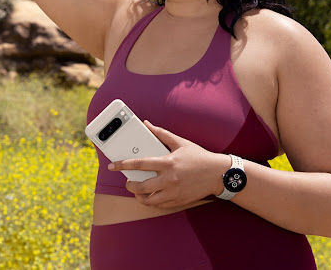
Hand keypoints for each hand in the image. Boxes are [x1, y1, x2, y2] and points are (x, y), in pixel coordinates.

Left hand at [108, 120, 230, 207]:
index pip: (140, 164)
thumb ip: (161, 133)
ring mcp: (174, 192)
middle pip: (141, 187)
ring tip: (137, 191)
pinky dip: (152, 201)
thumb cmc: (199, 156)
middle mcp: (169, 179)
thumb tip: (146, 124)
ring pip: (149, 200)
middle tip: (128, 182)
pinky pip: (159, 205)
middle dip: (130, 185)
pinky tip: (151, 196)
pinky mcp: (178, 201)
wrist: (218, 174)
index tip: (113, 165)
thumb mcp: (180, 142)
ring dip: (139, 196)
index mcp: (168, 163)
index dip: (123, 165)